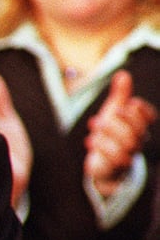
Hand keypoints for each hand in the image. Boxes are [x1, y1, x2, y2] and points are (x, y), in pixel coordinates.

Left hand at [85, 69, 156, 195]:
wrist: (103, 162)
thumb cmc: (111, 133)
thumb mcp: (114, 112)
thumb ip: (120, 95)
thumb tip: (123, 74)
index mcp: (140, 126)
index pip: (150, 117)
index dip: (143, 110)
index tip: (130, 102)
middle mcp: (138, 140)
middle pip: (137, 130)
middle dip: (122, 120)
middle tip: (110, 113)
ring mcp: (128, 154)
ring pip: (126, 144)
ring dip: (108, 132)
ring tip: (93, 124)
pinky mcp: (116, 166)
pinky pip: (114, 158)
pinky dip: (101, 147)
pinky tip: (90, 141)